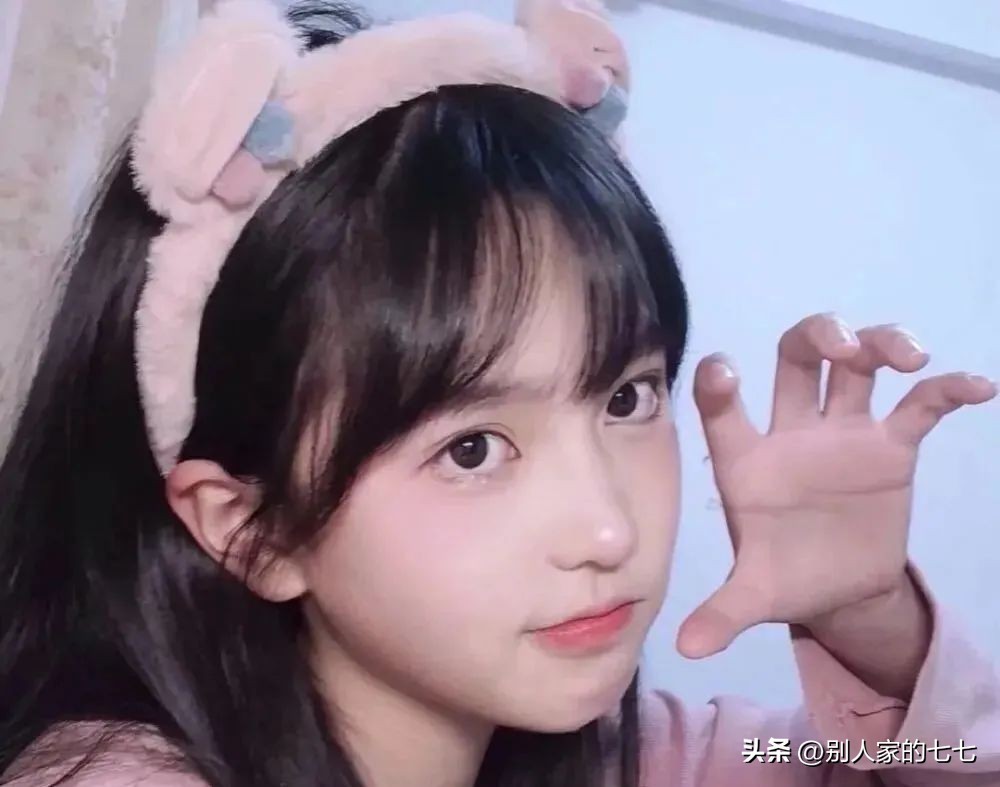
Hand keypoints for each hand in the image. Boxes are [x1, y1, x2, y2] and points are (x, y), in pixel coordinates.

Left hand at [677, 312, 995, 658]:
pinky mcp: (891, 448)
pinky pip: (920, 407)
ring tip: (908, 358)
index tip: (726, 371)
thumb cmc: (786, 577)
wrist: (839, 589)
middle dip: (818, 336)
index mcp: (747, 460)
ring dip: (881, 344)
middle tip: (843, 344)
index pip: (723, 408)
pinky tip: (978, 389)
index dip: (718, 384)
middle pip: (798, 357)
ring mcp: (844, 434)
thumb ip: (723, 614)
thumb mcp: (755, 596)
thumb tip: (687, 650)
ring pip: (858, 365)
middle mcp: (792, 433)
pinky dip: (946, 391)